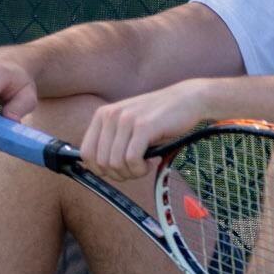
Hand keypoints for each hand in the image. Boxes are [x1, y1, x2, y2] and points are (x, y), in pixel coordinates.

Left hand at [81, 81, 215, 180]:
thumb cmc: (159, 117)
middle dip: (119, 174)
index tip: (117, 171)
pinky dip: (141, 169)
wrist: (187, 99)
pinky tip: (153, 162)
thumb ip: (113, 139)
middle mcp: (110, 115)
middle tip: (137, 170)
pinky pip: (132, 160)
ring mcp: (126, 120)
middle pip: (101, 162)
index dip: (99, 170)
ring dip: (132, 172)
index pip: (86, 153)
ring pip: (116, 163)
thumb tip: (100, 168)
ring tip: (146, 165)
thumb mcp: (129, 124)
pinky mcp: (143, 126)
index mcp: (103, 115)